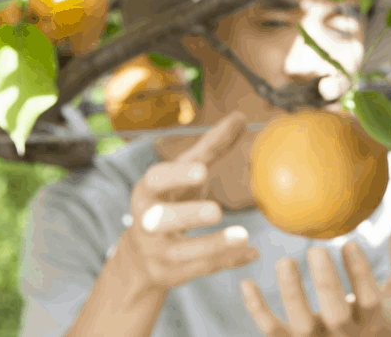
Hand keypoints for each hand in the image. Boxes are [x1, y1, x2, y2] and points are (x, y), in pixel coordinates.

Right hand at [117, 111, 260, 291]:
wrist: (140, 256)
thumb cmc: (168, 201)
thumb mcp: (182, 174)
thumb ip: (210, 147)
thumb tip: (240, 117)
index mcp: (148, 191)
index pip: (154, 180)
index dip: (176, 175)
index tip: (202, 170)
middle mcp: (147, 222)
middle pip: (161, 220)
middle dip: (187, 215)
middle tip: (216, 210)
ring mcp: (157, 251)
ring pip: (183, 251)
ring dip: (214, 244)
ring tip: (244, 236)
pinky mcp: (171, 273)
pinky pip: (200, 268)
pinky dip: (226, 261)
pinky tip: (250, 253)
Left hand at [240, 219, 390, 336]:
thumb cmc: (383, 316)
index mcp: (374, 322)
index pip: (369, 299)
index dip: (359, 273)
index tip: (349, 244)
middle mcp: (346, 335)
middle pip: (336, 315)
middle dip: (327, 284)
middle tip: (316, 249)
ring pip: (302, 325)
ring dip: (292, 294)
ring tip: (284, 261)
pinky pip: (272, 330)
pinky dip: (257, 310)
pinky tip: (246, 283)